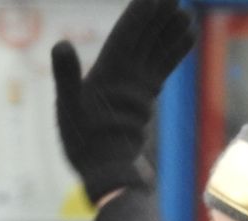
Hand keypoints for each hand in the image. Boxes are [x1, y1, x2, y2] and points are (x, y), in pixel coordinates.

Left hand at [50, 0, 194, 203]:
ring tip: (184, 14)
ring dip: (167, 32)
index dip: (138, 16)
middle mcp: (118, 76)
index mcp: (102, 73)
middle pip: (141, 39)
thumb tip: (60, 45)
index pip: (124, 37)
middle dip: (156, 17)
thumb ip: (66, 77)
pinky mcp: (143, 100)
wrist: (105, 176)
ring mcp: (132, 87)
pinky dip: (173, 53)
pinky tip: (187, 36)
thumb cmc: (85, 147)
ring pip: (154, 51)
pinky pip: (161, 68)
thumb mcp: (70, 108)